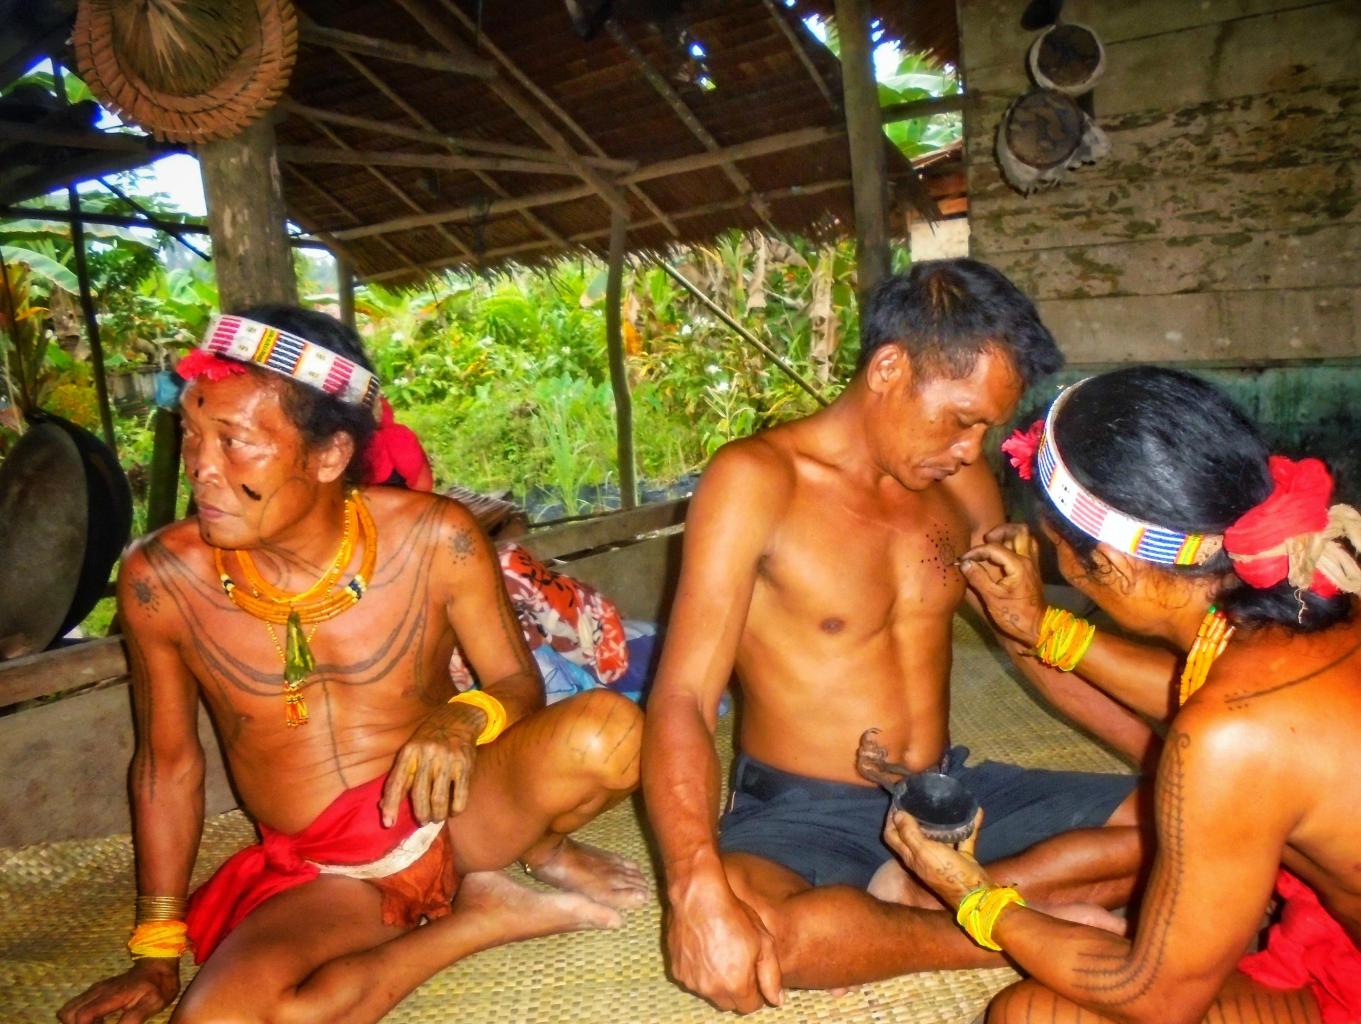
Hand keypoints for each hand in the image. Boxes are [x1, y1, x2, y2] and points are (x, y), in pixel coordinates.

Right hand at [57, 958, 179, 1023]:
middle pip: (68, 1015)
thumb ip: (133, 1019)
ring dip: (77, 1022)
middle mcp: (98, 991)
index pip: (82, 1017)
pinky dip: (80, 1017)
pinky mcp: (95, 990)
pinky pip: (76, 1006)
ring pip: (68, 1010)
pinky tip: (98, 1021)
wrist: (159, 964)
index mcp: (111, 995)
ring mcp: (95, 989)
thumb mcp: (152, 1003)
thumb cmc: (158, 985)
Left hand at [379, 702, 484, 826]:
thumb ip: (400, 778)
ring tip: (437, 817)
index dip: (391, 804)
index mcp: (410, 751)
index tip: (388, 823)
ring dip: (437, 814)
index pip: (397, 782)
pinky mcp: (465, 765)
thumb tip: (382, 806)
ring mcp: (448, 760)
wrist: (458, 719)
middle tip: (423, 820)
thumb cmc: (429, 740)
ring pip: (439, 798)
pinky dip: (456, 809)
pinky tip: (453, 811)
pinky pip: (460, 795)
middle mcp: (428, 755)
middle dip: (420, 814)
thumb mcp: (411, 752)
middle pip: (419, 794)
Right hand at [666, 879, 782, 1013]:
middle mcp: (712, 990)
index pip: (750, 1007)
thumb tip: (777, 1000)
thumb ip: (771, 975)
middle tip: (738, 963)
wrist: (698, 896)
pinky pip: (692, 980)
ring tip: (720, 952)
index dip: (755, 991)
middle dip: (736, 990)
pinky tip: (703, 949)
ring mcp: (691, 981)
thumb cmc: (734, 915)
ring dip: (716, 982)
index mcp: (736, 985)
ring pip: (709, 993)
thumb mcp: (763, 941)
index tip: (753, 972)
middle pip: (728, 1003)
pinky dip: (698, 972)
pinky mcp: (677, 970)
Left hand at [883, 808, 990, 907]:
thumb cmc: (947, 873)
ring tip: (943, 803)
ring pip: (939, 835)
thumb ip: (910, 834)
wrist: (976, 894)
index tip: (897, 802)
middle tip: (919, 799)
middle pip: (913, 833)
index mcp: (911, 855)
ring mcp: (943, 857)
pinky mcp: (961, 858)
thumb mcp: (924, 851)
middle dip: (913, 816)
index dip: (891, 819)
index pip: (892, 835)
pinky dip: (969, 826)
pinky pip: (964, 838)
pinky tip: (975, 812)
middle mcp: (924, 856)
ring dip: (940, 821)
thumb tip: (897, 814)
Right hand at [959, 524, 1046, 645]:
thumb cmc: (1014, 615)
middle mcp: (1028, 559)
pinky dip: (1016, 544)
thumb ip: (978, 578)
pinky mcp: (1033, 569)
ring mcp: (1033, 563)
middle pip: (1020, 530)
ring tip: (995, 544)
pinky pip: (1028, 547)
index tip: (964, 560)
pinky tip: (1004, 553)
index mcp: (1018, 565)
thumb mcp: (992, 598)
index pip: (994, 548)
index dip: (976, 551)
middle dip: (1000, 531)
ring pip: (1026, 537)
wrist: (1037, 628)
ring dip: (1010, 535)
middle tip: (987, 540)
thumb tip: (964, 563)